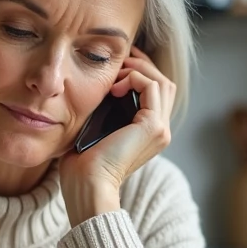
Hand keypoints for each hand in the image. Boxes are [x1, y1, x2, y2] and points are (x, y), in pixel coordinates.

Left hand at [59, 46, 176, 224]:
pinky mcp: (153, 127)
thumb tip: (94, 88)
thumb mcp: (94, 130)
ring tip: (115, 74)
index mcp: (149, 133)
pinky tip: (114, 86)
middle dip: (142, 65)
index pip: (156, 92)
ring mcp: (160, 129)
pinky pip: (152, 86)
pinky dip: (134, 78)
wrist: (87, 186)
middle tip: (118, 61)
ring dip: (138, 69)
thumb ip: (102, 111)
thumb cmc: (82, 165)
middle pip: (164, 83)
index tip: (116, 65)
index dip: (139, 72)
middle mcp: (161, 131)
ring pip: (162, 81)